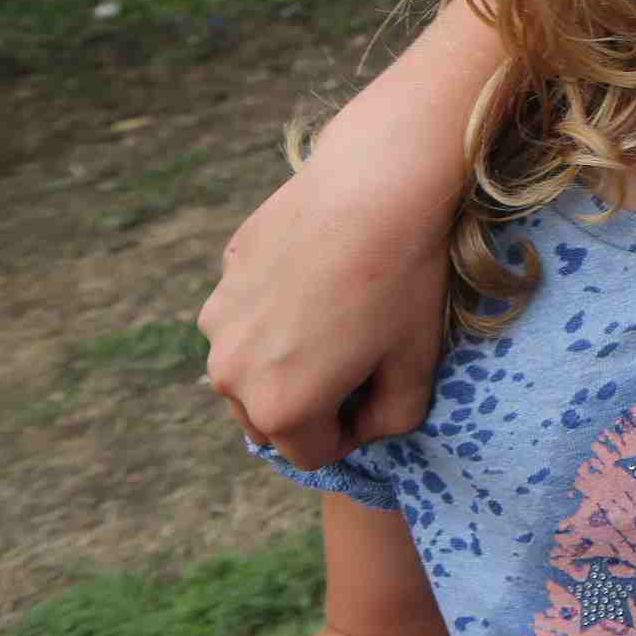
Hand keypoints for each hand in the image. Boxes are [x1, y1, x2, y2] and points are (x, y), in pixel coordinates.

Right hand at [199, 157, 448, 469]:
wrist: (375, 182)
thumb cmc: (403, 280)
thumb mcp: (417, 364)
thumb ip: (392, 419)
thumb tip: (366, 425)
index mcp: (280, 407)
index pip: (314, 453)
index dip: (354, 431)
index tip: (382, 389)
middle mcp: (232, 372)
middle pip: (272, 417)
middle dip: (313, 403)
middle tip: (363, 354)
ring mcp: (219, 319)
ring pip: (252, 367)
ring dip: (286, 360)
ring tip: (338, 315)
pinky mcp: (224, 274)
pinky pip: (248, 315)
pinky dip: (275, 312)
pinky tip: (318, 275)